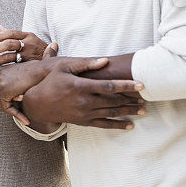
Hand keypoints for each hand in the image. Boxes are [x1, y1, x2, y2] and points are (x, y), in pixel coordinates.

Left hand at [0, 25, 48, 64]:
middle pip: (9, 44)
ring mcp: (30, 54)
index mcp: (27, 35)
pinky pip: (14, 66)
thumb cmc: (37, 48)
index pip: (10, 33)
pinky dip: (4, 67)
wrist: (54, 59)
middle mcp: (29, 43)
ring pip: (10, 56)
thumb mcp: (27, 38)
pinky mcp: (29, 65)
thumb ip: (12, 34)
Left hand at [0, 57, 60, 124]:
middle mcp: (0, 76)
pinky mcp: (5, 91)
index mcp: (4, 69)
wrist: (46, 71)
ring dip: (10, 112)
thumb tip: (18, 92)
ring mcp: (1, 83)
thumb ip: (19, 80)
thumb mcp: (27, 73)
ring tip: (22, 117)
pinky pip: (7, 108)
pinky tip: (25, 120)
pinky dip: (17, 115)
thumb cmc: (42, 72)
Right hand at [20, 58, 145, 128]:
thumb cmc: (50, 81)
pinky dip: (117, 125)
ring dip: (128, 112)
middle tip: (147, 98)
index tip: (141, 85)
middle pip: (113, 101)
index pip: (109, 86)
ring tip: (143, 111)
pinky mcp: (83, 121)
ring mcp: (84, 113)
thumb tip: (105, 61)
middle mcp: (84, 102)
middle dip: (132, 100)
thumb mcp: (64, 67)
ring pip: (111, 114)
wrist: (37, 103)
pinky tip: (130, 125)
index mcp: (81, 86)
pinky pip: (103, 125)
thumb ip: (86, 64)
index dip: (127, 86)